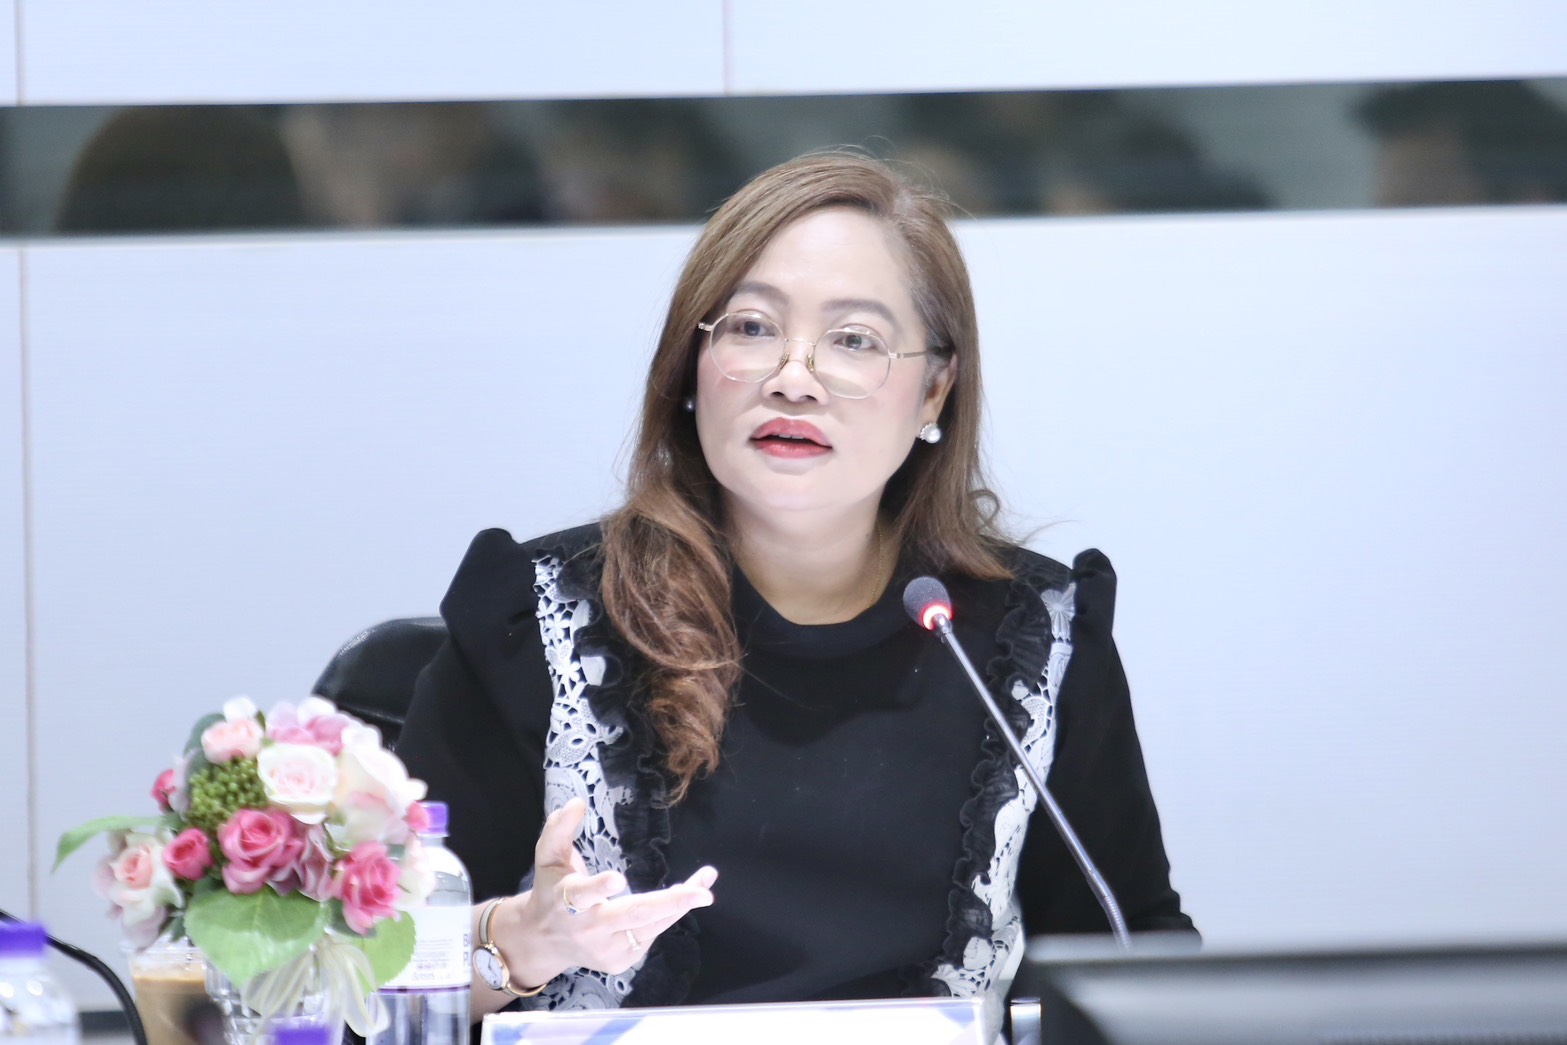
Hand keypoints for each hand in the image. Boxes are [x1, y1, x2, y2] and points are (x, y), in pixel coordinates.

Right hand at [497, 798, 717, 983]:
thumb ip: (558, 829)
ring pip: (650, 927)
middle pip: (631, 916)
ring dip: (681, 903)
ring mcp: (606, 949)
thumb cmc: (550, 890)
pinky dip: (670, 914)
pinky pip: (651, 934)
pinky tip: (685, 896)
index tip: (619, 879)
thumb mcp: (547, 857)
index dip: (599, 888)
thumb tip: (577, 803)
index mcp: (565, 900)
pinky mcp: (620, 962)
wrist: (544, 942)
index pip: (580, 895)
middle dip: (669, 904)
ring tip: (706, 881)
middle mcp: (587, 928)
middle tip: (702, 894)